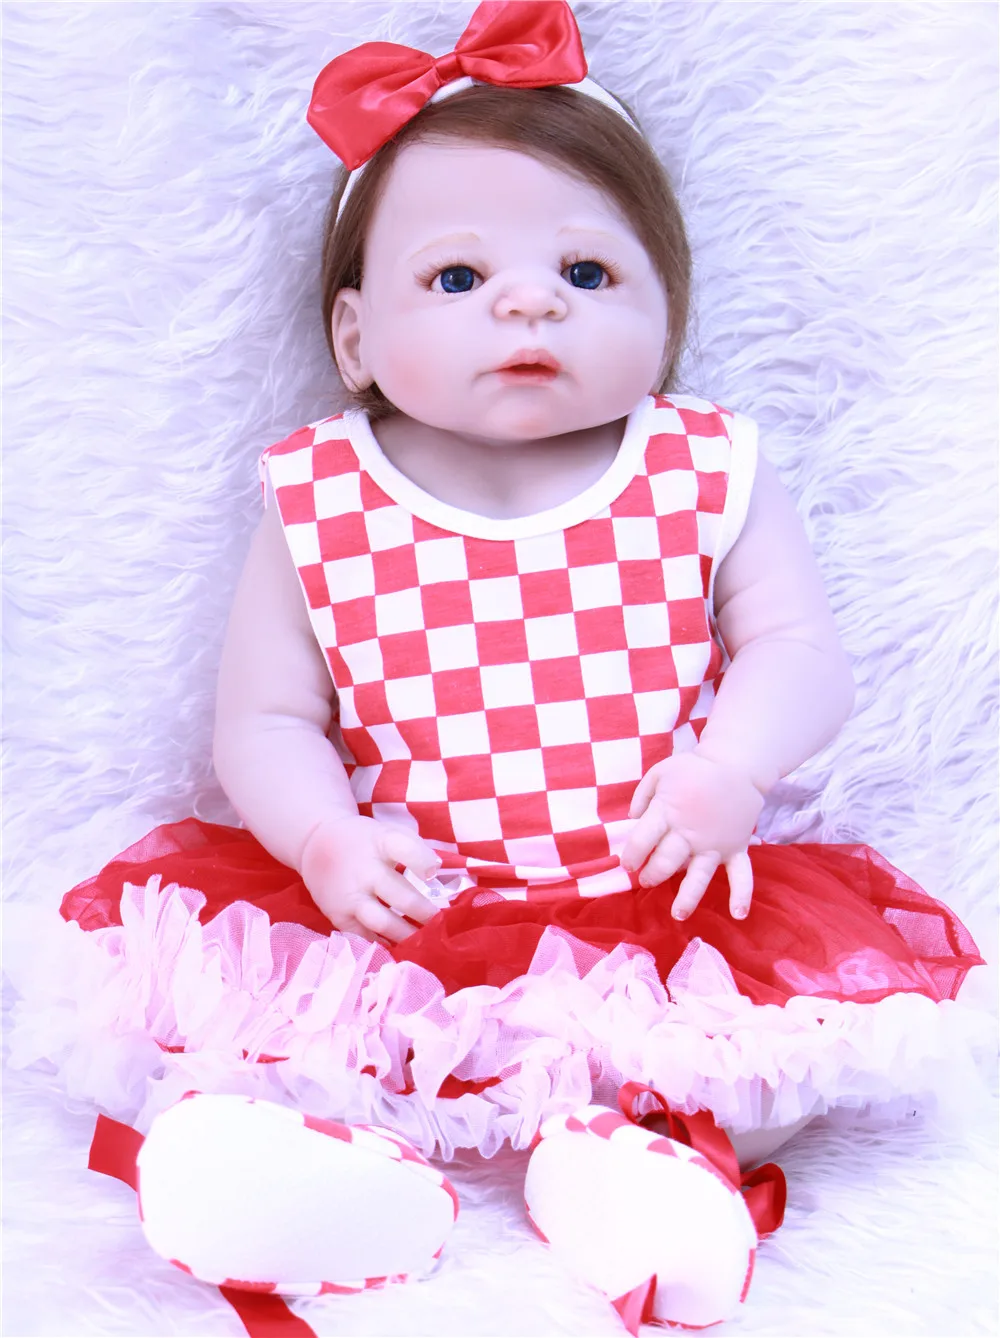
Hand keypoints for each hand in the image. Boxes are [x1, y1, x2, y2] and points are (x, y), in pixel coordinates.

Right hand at [299, 814, 441, 943]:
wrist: (316, 844)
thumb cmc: (365, 841)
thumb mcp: (389, 833)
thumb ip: (416, 850)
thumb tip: (440, 876)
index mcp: (381, 842)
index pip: (405, 849)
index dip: (423, 862)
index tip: (434, 875)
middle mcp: (365, 870)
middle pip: (401, 896)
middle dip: (426, 913)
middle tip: (443, 924)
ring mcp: (350, 895)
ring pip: (383, 922)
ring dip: (408, 934)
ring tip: (425, 942)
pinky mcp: (338, 915)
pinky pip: (363, 937)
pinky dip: (382, 946)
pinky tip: (398, 950)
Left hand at [620, 750, 764, 920]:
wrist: (736, 764)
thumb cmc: (694, 769)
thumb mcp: (660, 772)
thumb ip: (642, 796)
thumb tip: (632, 819)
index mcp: (668, 811)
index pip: (643, 839)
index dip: (632, 854)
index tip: (627, 864)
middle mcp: (691, 832)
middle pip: (667, 861)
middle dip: (652, 874)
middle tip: (645, 879)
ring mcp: (715, 844)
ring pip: (699, 875)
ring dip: (688, 896)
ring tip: (678, 914)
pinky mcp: (736, 848)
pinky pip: (741, 874)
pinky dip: (742, 895)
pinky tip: (739, 914)